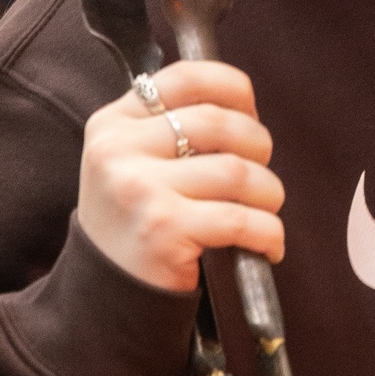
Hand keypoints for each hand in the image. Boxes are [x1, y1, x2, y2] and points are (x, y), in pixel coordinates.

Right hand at [77, 60, 283, 294]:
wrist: (105, 297)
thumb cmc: (134, 226)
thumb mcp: (131, 164)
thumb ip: (169, 129)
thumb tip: (243, 108)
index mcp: (113, 123)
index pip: (186, 78)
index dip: (233, 88)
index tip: (250, 114)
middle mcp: (118, 149)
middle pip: (221, 124)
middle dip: (259, 149)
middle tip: (258, 178)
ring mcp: (139, 188)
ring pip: (238, 172)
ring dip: (268, 195)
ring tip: (263, 214)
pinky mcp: (164, 229)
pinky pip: (242, 219)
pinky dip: (269, 234)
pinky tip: (267, 246)